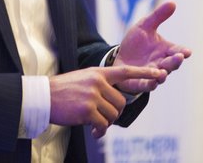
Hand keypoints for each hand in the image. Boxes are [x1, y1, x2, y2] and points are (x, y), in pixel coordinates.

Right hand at [49, 64, 164, 138]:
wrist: (43, 97)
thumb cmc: (62, 90)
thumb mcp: (83, 80)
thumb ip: (100, 86)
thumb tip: (114, 104)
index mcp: (98, 73)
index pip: (125, 71)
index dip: (143, 73)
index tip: (159, 74)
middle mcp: (97, 82)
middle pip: (121, 102)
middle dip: (114, 113)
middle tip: (102, 117)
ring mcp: (92, 96)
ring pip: (113, 114)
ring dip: (106, 123)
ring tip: (95, 124)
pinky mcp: (87, 110)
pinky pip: (103, 124)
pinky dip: (100, 131)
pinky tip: (93, 131)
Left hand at [114, 1, 190, 93]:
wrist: (120, 56)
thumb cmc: (136, 42)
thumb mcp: (145, 26)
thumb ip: (158, 16)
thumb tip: (173, 3)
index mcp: (165, 50)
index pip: (177, 51)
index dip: (183, 52)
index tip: (186, 51)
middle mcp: (161, 63)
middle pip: (171, 64)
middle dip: (175, 62)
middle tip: (178, 58)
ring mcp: (151, 73)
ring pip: (160, 76)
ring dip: (162, 75)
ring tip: (163, 73)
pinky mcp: (139, 81)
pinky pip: (146, 85)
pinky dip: (149, 84)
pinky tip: (151, 82)